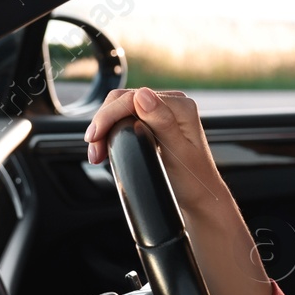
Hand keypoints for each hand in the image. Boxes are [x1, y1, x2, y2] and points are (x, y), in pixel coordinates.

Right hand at [84, 88, 224, 212]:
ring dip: (104, 128)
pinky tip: (104, 148)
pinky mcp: (152, 123)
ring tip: (97, 153)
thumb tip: (142, 94)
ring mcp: (161, 113)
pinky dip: (111, 132)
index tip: (95, 137)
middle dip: (103, 122)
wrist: (199, 199)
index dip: (109, 115)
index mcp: (180, 107)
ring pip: (120, 109)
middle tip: (94, 149)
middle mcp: (172, 104)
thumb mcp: (178, 152)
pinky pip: (125, 119)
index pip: (133, 98)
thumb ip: (162, 122)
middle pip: (123, 100)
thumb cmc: (193, 181)